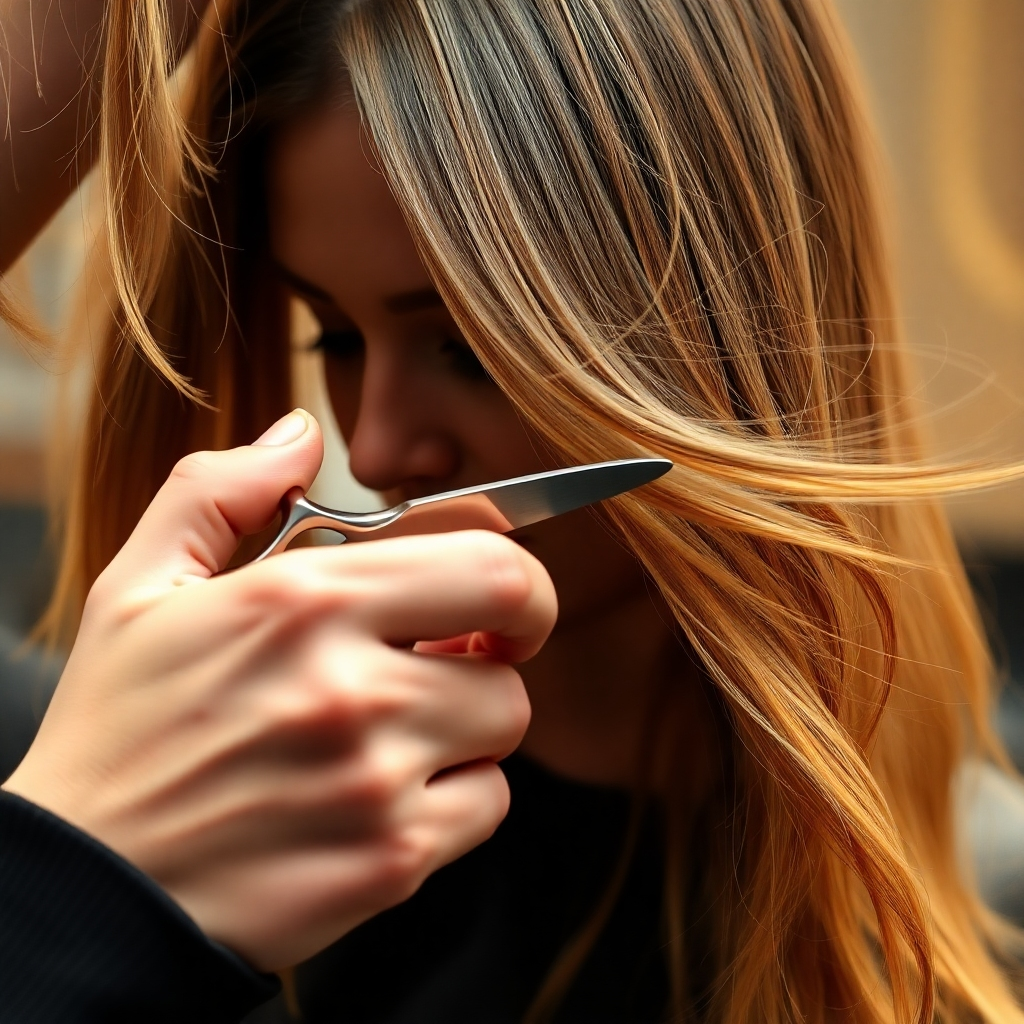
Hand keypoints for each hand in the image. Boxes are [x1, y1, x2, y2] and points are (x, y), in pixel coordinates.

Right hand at [3, 410, 555, 969]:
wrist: (87, 894)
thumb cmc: (116, 733)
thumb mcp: (140, 588)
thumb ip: (221, 490)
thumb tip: (300, 436)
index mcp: (303, 603)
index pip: (495, 567)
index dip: (518, 582)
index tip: (492, 604)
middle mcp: (352, 688)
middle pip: (514, 652)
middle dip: (500, 652)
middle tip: (457, 659)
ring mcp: (377, 782)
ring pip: (504, 730)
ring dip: (469, 726)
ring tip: (397, 733)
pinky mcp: (389, 863)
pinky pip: (485, 808)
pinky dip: (455, 800)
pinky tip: (385, 798)